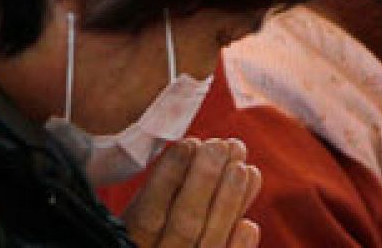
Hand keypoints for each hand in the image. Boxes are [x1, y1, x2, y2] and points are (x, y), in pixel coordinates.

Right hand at [121, 139, 262, 247]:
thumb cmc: (145, 242)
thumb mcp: (132, 221)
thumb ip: (154, 194)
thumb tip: (191, 147)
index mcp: (131, 243)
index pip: (149, 213)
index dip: (168, 177)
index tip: (188, 144)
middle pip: (184, 224)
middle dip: (204, 181)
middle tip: (220, 146)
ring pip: (209, 242)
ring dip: (229, 204)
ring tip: (242, 168)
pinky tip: (250, 224)